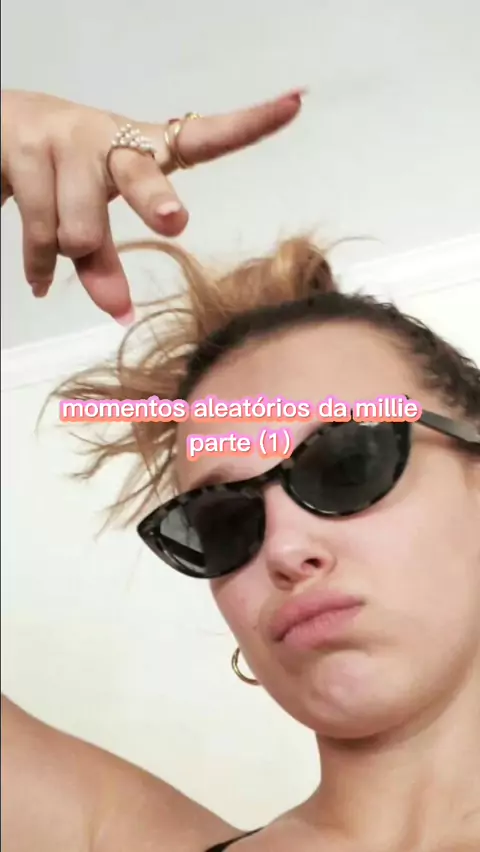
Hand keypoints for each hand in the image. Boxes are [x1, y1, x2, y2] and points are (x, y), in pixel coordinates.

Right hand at [1, 89, 302, 323]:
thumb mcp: (93, 212)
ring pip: (79, 228)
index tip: (296, 104)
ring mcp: (64, 140)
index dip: (248, 124)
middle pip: (140, 177)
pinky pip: (39, 234)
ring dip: (72, 254)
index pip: (202, 135)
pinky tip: (39, 281)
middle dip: (154, 200)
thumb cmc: (65, 174)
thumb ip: (106, 262)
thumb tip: (118, 317)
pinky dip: (39, 267)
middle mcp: (108, 137)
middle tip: (173, 220)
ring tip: (62, 249)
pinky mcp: (21, 150)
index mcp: (142, 146)